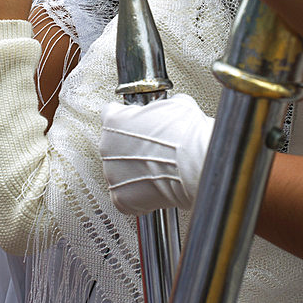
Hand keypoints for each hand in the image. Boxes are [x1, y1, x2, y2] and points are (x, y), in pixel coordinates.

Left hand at [100, 93, 213, 214]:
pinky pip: (124, 195)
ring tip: (155, 170)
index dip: (127, 119)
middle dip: (130, 147)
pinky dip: (137, 194)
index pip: (111, 115)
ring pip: (118, 171)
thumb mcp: (177, 105)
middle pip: (113, 145)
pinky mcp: (121, 197)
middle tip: (152, 149)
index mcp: (114, 120)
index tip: (137, 124)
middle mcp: (107, 146)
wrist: (195, 164)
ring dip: (133, 170)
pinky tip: (152, 187)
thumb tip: (171, 108)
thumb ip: (163, 106)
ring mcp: (112, 173)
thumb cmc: (185, 135)